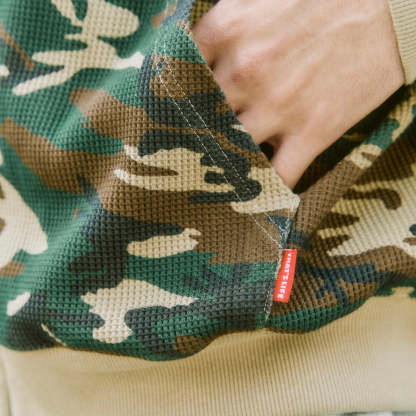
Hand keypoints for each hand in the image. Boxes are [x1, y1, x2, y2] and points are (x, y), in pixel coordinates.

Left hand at [191, 0, 404, 188]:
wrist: (389, 6)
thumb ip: (222, 27)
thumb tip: (194, 54)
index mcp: (227, 31)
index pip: (177, 77)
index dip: (172, 100)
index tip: (171, 115)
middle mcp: (245, 71)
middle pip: (200, 119)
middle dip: (195, 135)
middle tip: (192, 150)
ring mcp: (278, 105)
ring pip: (231, 151)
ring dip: (225, 165)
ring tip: (222, 173)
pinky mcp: (313, 131)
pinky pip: (279, 174)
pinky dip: (267, 190)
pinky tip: (259, 193)